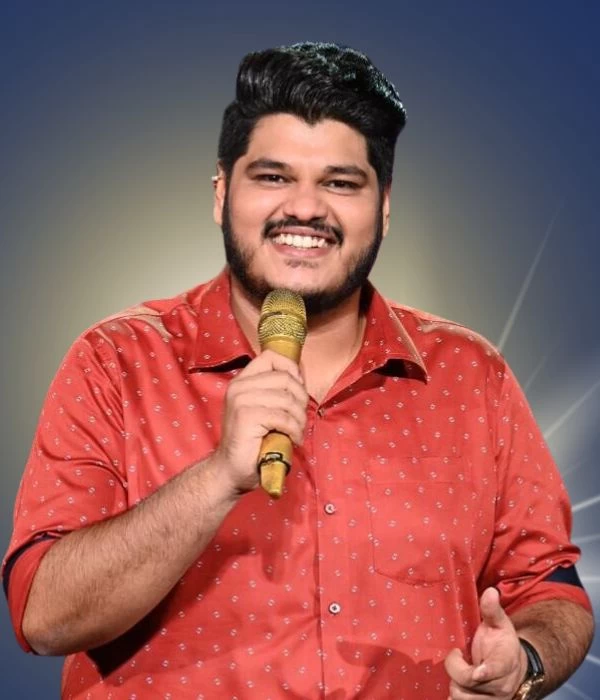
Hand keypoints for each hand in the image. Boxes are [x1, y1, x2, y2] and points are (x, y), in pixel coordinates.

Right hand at [211, 349, 308, 494]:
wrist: (230, 469)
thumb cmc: (252, 441)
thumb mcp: (265, 409)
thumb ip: (277, 391)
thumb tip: (301, 374)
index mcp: (243, 381)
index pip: (271, 356)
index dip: (291, 368)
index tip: (298, 389)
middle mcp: (239, 386)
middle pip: (285, 378)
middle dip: (301, 398)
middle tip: (300, 417)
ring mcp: (241, 400)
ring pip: (287, 399)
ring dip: (300, 418)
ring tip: (297, 431)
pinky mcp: (246, 416)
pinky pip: (283, 417)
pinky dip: (295, 430)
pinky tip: (294, 439)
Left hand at [444, 587, 527, 698]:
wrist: (516, 668)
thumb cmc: (502, 642)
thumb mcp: (500, 624)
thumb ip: (492, 610)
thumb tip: (490, 591)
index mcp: (505, 662)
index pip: (496, 669)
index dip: (486, 672)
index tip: (477, 671)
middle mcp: (501, 686)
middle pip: (468, 683)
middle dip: (455, 668)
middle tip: (457, 655)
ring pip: (463, 698)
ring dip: (454, 684)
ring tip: (460, 670)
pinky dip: (455, 698)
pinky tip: (456, 686)